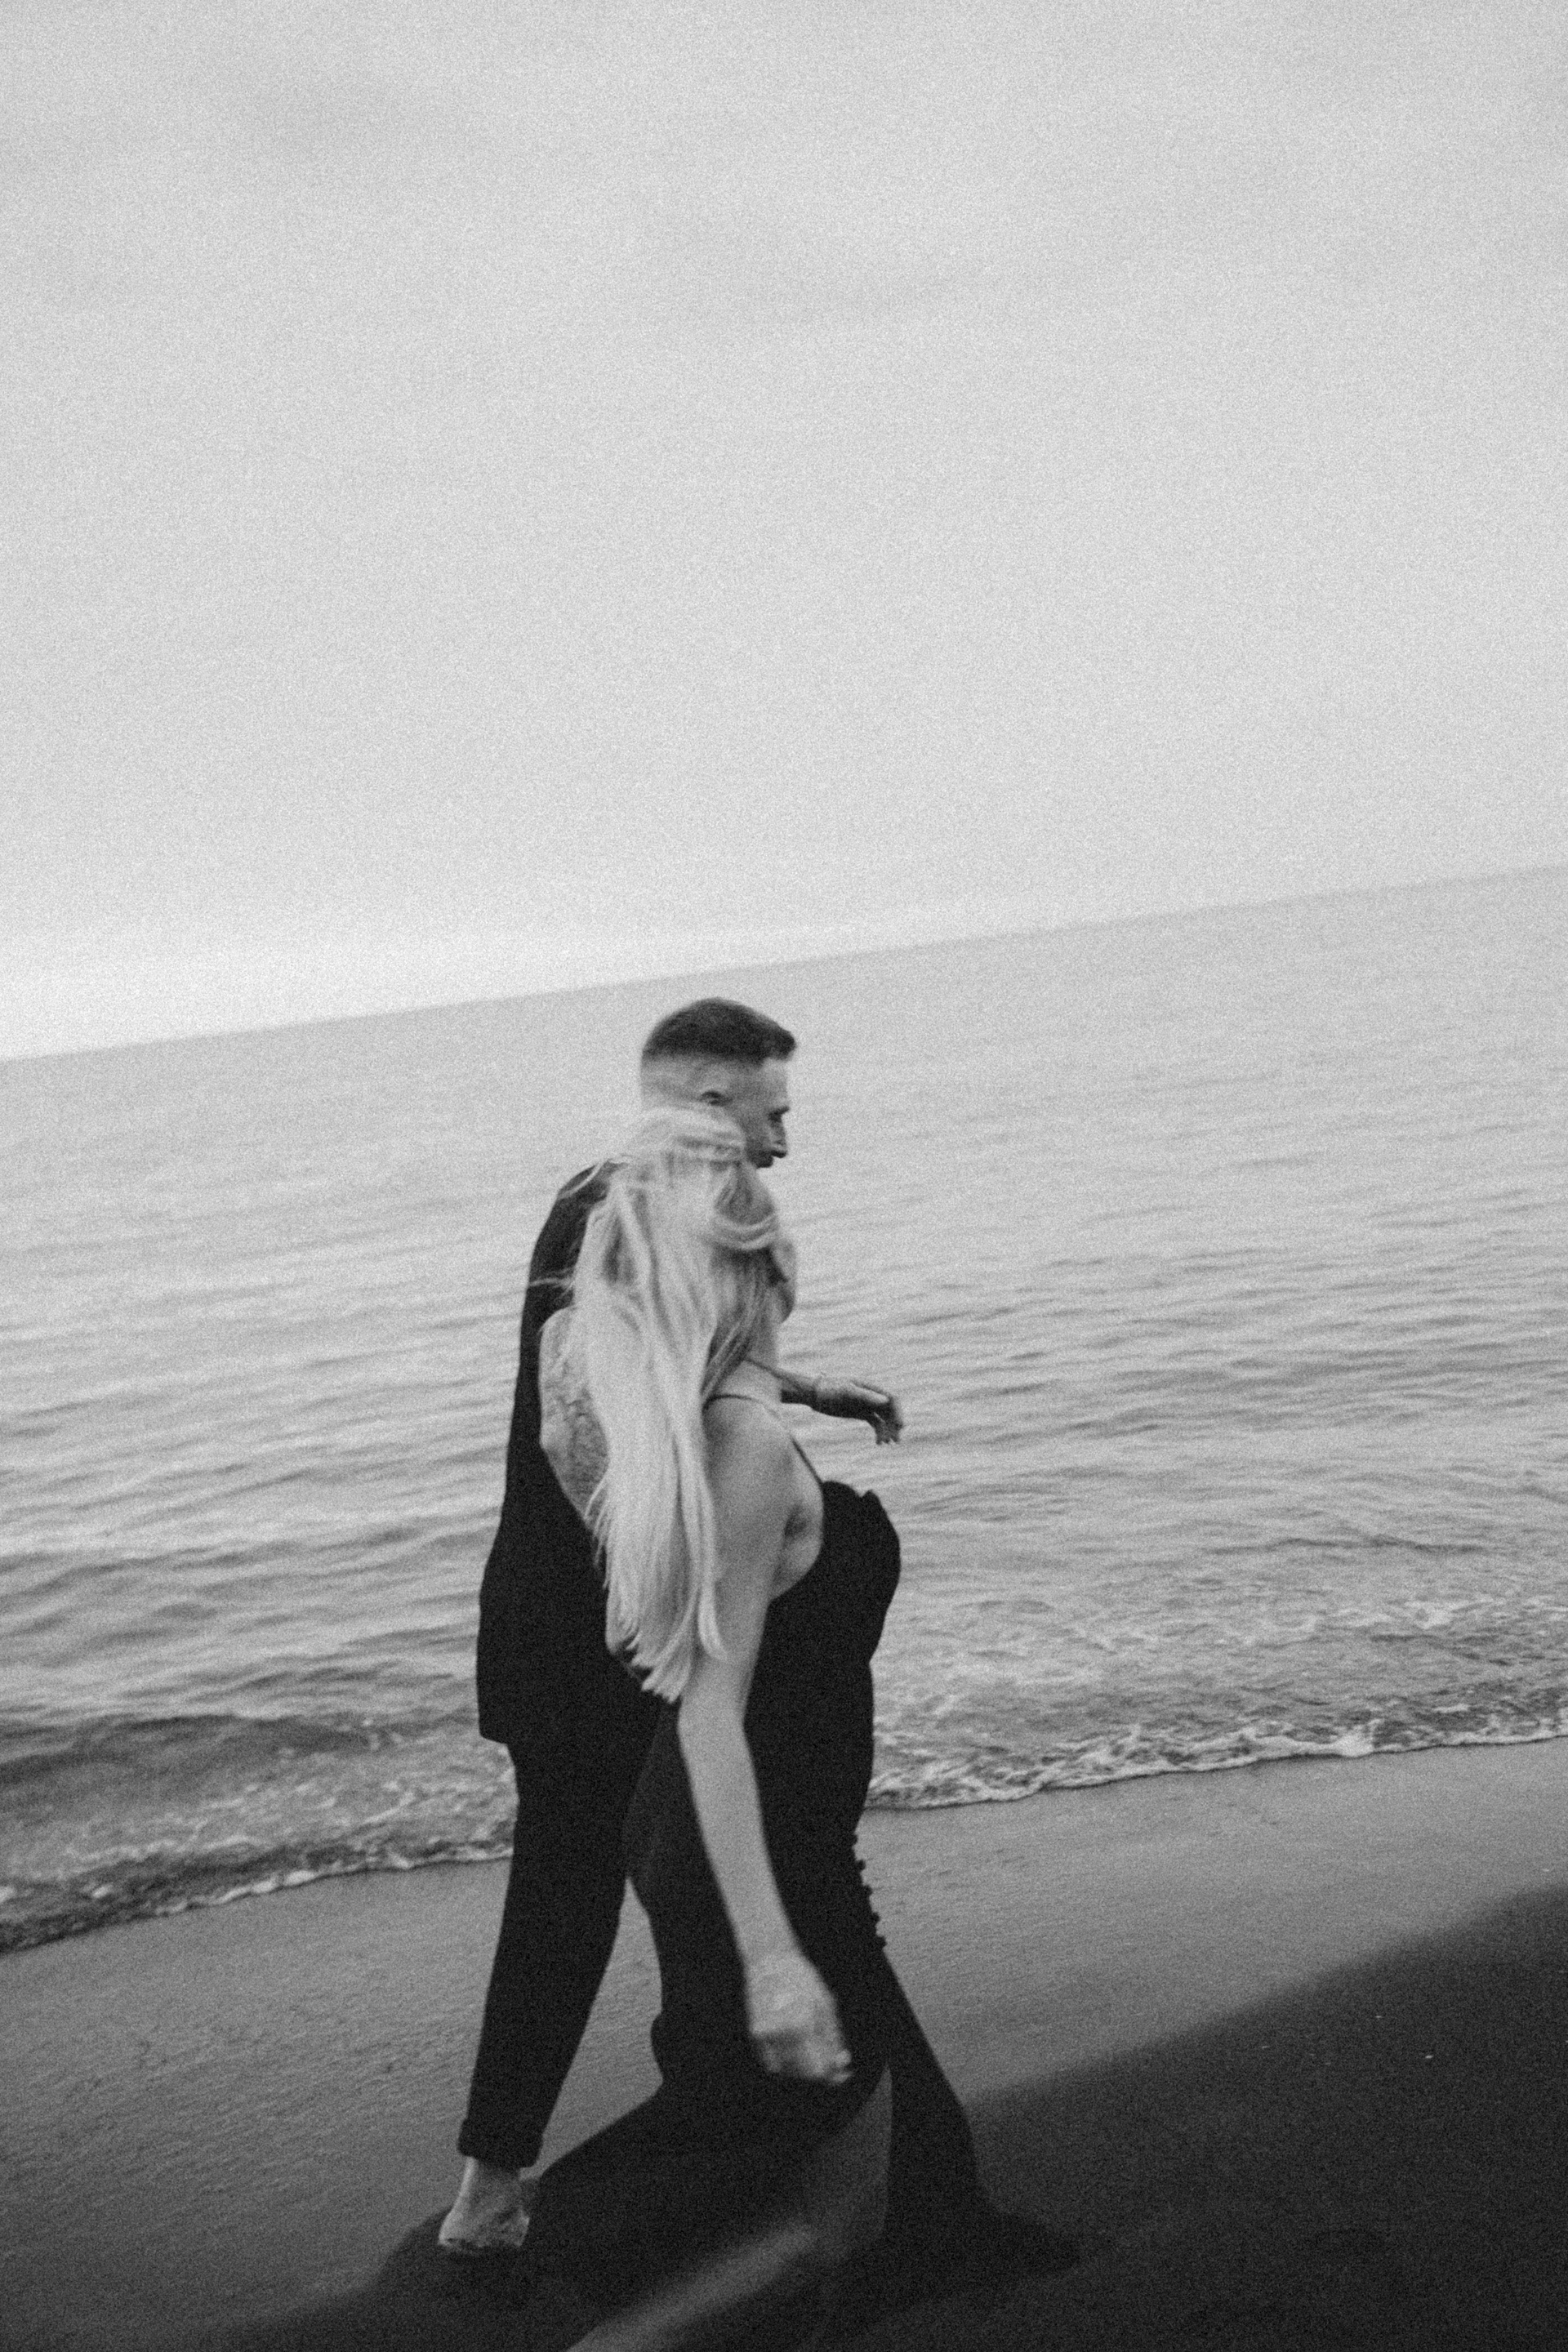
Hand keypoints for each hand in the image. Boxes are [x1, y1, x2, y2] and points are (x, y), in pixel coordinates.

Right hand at [745, 1949, 852, 2082]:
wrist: (770, 1960)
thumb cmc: (803, 1980)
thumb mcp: (826, 2004)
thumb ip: (833, 2039)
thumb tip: (841, 2067)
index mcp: (803, 2025)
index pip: (818, 2069)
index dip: (830, 2074)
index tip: (838, 2072)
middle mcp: (782, 2033)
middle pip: (802, 2074)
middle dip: (817, 2071)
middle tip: (826, 2062)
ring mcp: (766, 2035)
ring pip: (786, 2070)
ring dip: (800, 2068)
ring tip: (808, 2049)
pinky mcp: (755, 2034)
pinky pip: (771, 2062)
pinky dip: (783, 2061)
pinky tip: (792, 2044)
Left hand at [811, 1379, 903, 1444]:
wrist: (816, 1394)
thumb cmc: (830, 1389)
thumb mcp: (847, 1392)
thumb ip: (866, 1396)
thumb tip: (886, 1401)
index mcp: (872, 1388)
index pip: (892, 1399)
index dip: (899, 1412)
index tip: (900, 1426)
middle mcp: (873, 1396)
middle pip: (891, 1411)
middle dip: (895, 1424)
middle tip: (896, 1440)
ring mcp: (868, 1405)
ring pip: (884, 1419)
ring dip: (888, 1431)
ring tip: (886, 1443)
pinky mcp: (862, 1413)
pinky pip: (876, 1423)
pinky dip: (879, 1432)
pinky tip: (879, 1442)